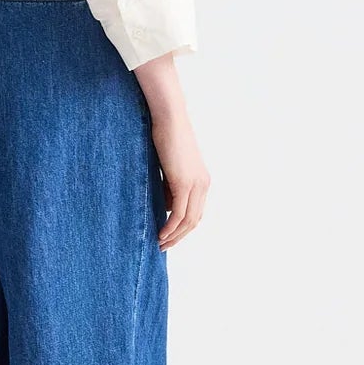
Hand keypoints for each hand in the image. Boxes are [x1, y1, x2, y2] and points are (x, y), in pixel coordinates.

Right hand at [149, 104, 210, 248]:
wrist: (169, 118)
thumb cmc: (165, 136)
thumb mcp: (170, 166)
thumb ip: (170, 185)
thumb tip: (165, 205)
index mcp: (202, 180)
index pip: (196, 212)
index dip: (183, 227)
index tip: (169, 235)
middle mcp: (203, 184)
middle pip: (194, 220)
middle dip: (179, 236)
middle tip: (163, 245)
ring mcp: (196, 184)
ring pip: (188, 221)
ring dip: (174, 235)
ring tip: (160, 243)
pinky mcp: (184, 183)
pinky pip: (179, 214)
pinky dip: (170, 227)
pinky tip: (160, 234)